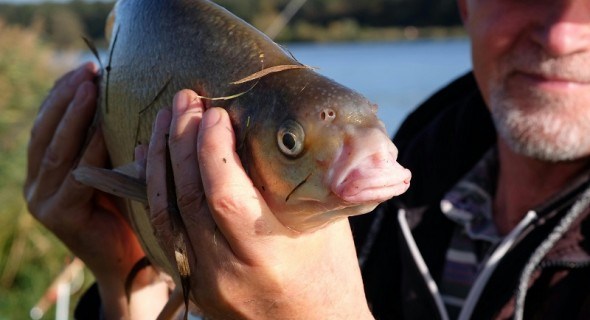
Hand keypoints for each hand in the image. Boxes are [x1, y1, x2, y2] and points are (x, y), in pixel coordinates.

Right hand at [24, 63, 167, 318]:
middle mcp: (36, 185)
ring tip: (89, 87)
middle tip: (87, 70)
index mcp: (45, 171)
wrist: (131, 261)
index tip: (85, 68)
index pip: (48, 124)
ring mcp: (43, 200)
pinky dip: (90, 149)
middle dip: (66, 97)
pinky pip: (76, 174)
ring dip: (73, 115)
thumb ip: (108, 142)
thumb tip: (122, 96)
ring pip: (56, 149)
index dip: (63, 94)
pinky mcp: (58, 215)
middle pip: (46, 131)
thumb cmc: (129, 210)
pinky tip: (104, 126)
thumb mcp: (114, 169)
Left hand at [145, 89, 373, 318]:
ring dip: (161, 161)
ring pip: (167, 215)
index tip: (214, 112)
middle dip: (183, 142)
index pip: (224, 195)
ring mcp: (205, 283)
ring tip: (167, 120)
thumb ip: (294, 183)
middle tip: (185, 101)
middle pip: (188, 199)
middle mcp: (228, 273)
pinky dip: (156, 192)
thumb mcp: (321, 226)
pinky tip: (155, 160)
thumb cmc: (331, 277)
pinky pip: (166, 233)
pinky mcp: (193, 285)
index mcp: (268, 257)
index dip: (212, 148)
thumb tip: (272, 129)